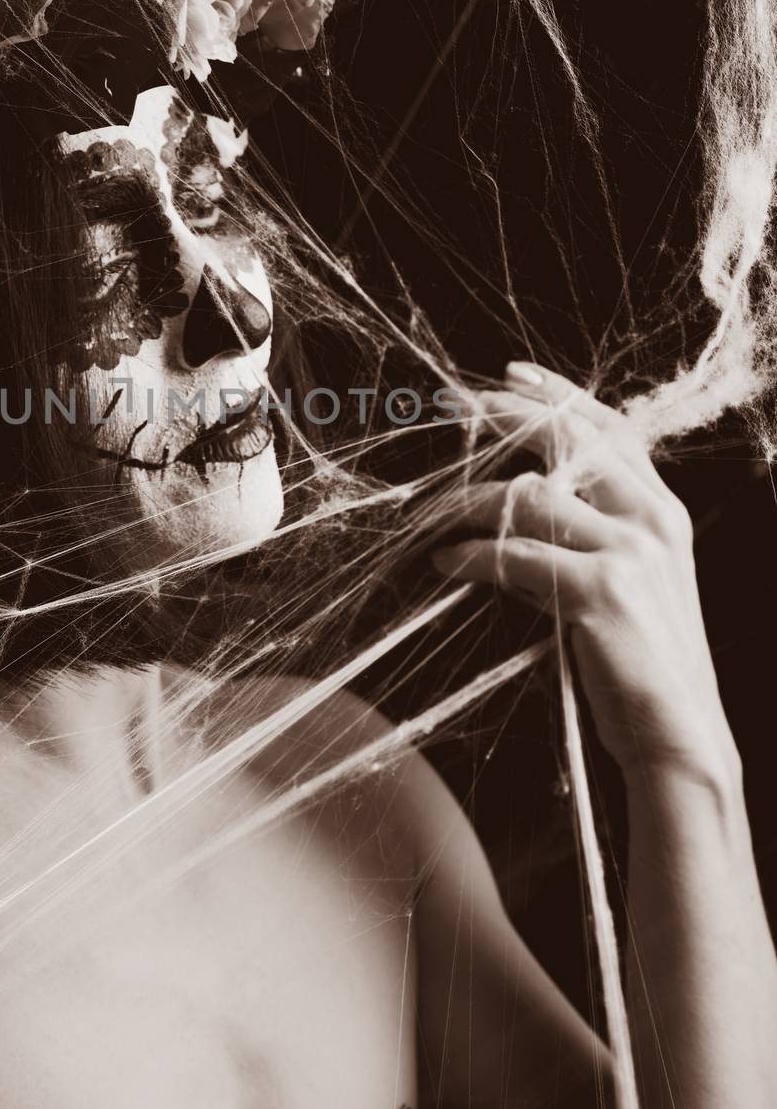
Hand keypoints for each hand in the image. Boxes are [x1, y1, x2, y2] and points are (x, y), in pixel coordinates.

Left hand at [430, 362, 739, 787]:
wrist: (678, 733)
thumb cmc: (642, 662)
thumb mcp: (630, 582)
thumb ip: (590, 536)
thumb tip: (521, 503)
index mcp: (661, 510)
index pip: (610, 427)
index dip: (559, 394)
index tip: (511, 375)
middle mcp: (651, 518)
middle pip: (571, 439)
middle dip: (507, 415)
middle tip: (454, 406)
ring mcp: (629, 551)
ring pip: (529, 495)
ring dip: (467, 501)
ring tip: (429, 516)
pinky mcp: (601, 590)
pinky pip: (515, 554)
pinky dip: (470, 555)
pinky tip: (447, 563)